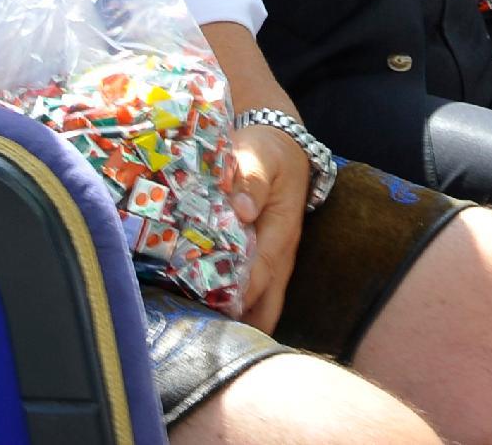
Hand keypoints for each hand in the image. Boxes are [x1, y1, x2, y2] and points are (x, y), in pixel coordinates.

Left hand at [225, 122, 308, 329]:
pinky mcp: (262, 257)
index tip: (218, 311)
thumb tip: (242, 209)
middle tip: (213, 346)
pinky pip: (254, 291)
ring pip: (262, 302)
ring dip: (241, 320)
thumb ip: (251, 180)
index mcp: (281, 231)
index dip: (242, 292)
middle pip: (268, 301)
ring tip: (208, 342)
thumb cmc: (269, 153)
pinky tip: (212, 318)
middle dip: (245, 324)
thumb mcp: (261, 157)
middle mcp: (280, 252)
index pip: (262, 270)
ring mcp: (273, 258)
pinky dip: (238, 306)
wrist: (283, 145)